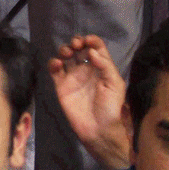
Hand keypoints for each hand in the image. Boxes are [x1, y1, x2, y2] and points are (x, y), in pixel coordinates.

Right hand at [48, 34, 129, 169]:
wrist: (99, 129)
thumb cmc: (110, 107)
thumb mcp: (115, 84)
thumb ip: (105, 65)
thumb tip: (91, 51)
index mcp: (101, 67)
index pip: (95, 47)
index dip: (91, 40)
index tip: (88, 42)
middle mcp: (86, 69)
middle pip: (79, 49)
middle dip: (76, 42)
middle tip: (76, 46)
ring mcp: (73, 77)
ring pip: (66, 57)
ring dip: (64, 49)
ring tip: (67, 53)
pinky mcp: (61, 87)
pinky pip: (55, 71)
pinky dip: (53, 64)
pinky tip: (57, 64)